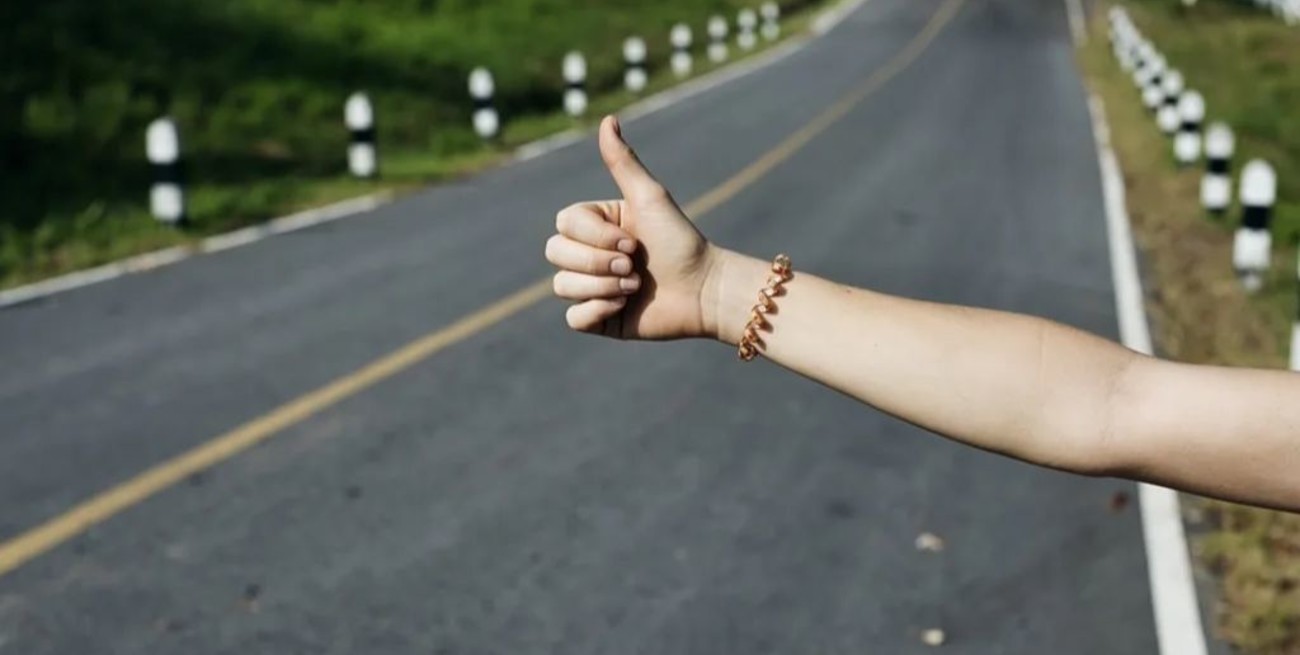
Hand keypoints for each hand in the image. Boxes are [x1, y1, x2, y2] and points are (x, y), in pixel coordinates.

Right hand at [546, 116, 720, 339]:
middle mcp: (589, 253)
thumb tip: (608, 119)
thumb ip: (623, 162)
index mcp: (596, 223)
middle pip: (555, 253)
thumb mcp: (650, 198)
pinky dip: (596, 311)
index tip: (632, 242)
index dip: (593, 236)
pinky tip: (624, 307)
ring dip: (601, 287)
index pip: (563, 224)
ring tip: (634, 288)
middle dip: (596, 263)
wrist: (704, 291)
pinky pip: (573, 319)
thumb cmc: (680, 241)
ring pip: (561, 286)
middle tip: (634, 267)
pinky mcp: (599, 317)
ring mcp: (591, 286)